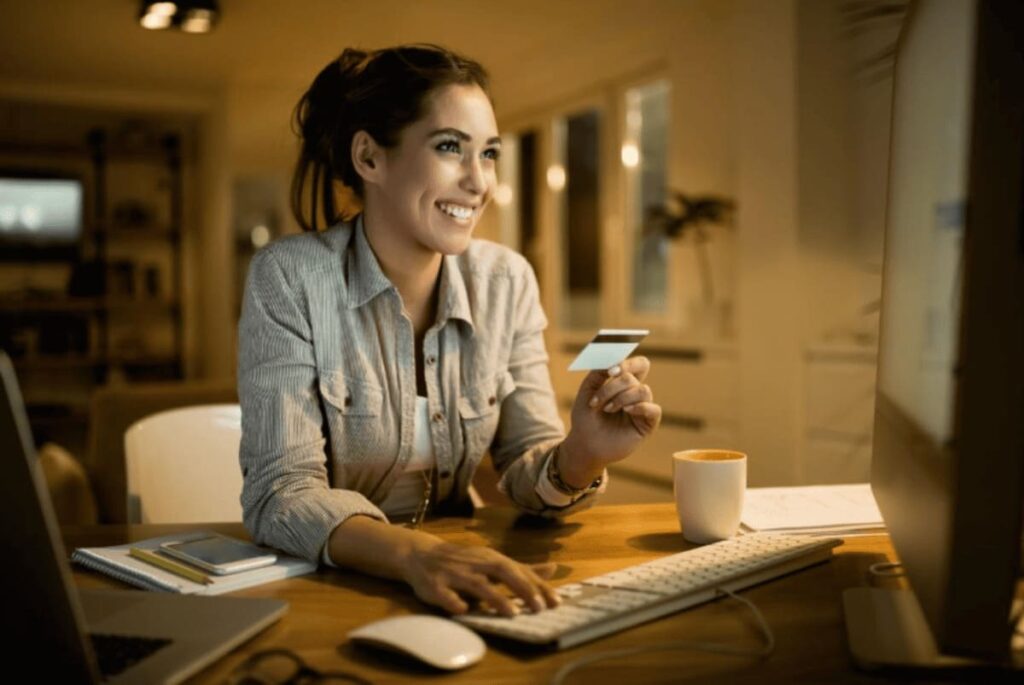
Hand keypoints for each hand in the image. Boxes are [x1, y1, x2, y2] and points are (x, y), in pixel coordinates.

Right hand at [400, 535, 559, 616]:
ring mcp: (454, 573)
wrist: (421, 554)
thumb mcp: (493, 562)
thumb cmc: (463, 561)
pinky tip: (463, 610)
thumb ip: (522, 569)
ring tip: (512, 613)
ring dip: (495, 597)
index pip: (519, 570)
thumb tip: (553, 569)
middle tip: (539, 607)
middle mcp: (475, 563)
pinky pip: (444, 594)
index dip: (537, 586)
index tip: (556, 602)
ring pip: (476, 584)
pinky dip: (454, 601)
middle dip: (522, 588)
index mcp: (491, 559)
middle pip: (502, 571)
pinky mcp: (434, 585)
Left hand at [561, 356, 661, 485]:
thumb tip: (613, 362)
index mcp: (623, 384)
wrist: (584, 444)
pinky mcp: (647, 424)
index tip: (610, 371)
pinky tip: (627, 411)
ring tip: (607, 409)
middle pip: (634, 376)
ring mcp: (642, 408)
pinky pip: (654, 409)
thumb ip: (598, 373)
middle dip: (613, 385)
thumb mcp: (587, 392)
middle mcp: (635, 394)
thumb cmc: (586, 418)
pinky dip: (640, 407)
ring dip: (621, 398)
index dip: (627, 363)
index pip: (638, 365)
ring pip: (643, 391)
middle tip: (598, 399)